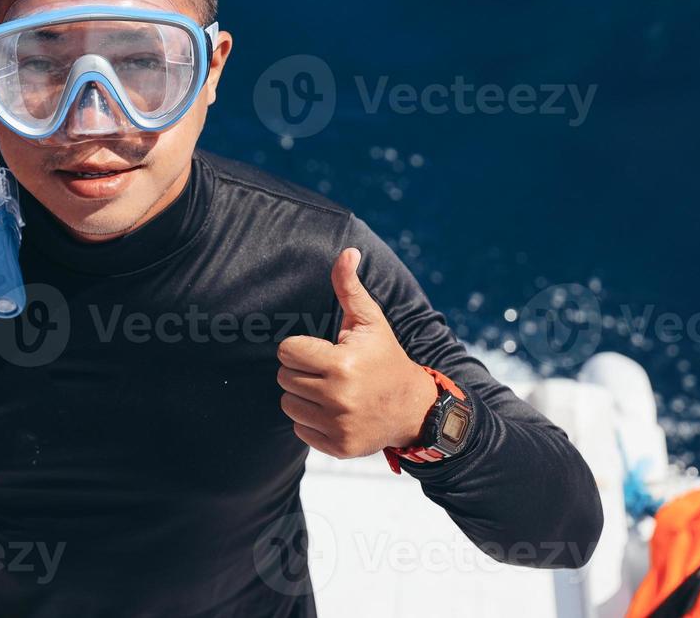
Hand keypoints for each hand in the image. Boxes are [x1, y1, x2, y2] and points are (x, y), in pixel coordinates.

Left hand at [277, 247, 439, 458]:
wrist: (414, 408)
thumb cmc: (384, 358)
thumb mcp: (370, 322)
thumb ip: (349, 288)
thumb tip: (348, 250)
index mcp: (342, 364)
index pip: (287, 351)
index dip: (302, 347)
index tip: (323, 350)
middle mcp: (339, 398)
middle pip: (285, 377)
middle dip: (302, 370)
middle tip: (328, 370)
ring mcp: (338, 426)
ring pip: (287, 404)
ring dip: (303, 396)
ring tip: (329, 390)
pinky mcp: (338, 447)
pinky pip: (299, 429)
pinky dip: (311, 421)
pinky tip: (334, 412)